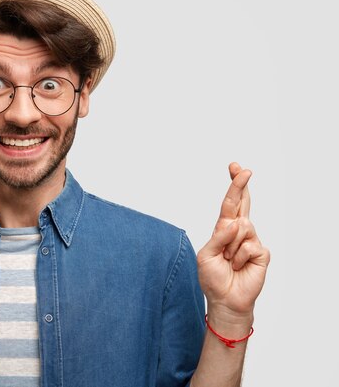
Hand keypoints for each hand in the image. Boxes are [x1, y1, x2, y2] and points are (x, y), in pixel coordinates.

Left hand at [196, 163, 270, 319]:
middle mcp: (239, 232)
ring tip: (229, 260)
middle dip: (241, 185)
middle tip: (243, 169)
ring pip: (243, 227)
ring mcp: (252, 241)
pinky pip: (249, 245)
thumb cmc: (213, 277)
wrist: (225, 300)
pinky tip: (239, 266)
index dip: (234, 186)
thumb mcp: (206, 255)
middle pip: (243, 203)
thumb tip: (234, 223)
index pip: (230, 204)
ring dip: (231, 246)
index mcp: (224, 229)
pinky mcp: (262, 253)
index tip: (236, 168)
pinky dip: (240, 257)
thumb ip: (218, 237)